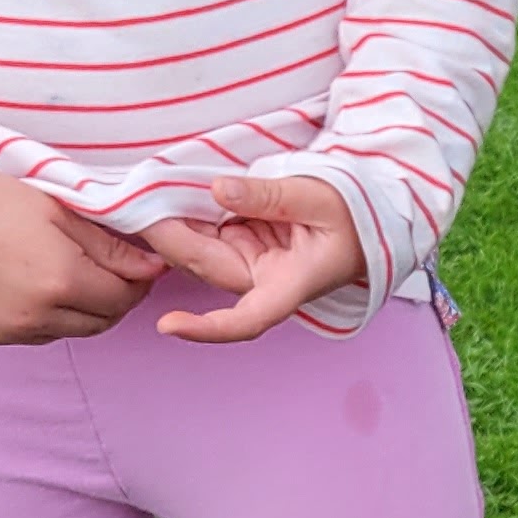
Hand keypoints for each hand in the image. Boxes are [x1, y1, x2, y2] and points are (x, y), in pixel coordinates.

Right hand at [0, 169, 166, 344]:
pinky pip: (28, 336)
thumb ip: (109, 245)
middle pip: (100, 322)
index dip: (138, 281)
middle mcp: (32, 316)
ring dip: (79, 311)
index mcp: (59, 280)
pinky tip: (29, 286)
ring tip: (65, 274)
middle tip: (109, 270)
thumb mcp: (56, 209)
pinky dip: (41, 318)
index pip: (123, 297)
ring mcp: (2, 332)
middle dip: (114, 299)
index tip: (137, 264)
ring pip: (66, 332)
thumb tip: (154, 268)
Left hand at [133, 173, 369, 343]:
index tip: (167, 325)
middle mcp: (262, 281)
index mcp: (289, 284)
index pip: (247, 320)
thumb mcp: (321, 198)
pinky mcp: (243, 245)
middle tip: (146, 197)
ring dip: (175, 223)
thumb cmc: (357, 215)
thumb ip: (271, 196)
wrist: (371, 215)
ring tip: (158, 189)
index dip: (206, 328)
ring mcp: (249, 263)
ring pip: (199, 250)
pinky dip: (188, 215)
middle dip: (170, 238)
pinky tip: (174, 193)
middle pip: (206, 267)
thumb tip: (218, 189)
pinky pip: (207, 234)